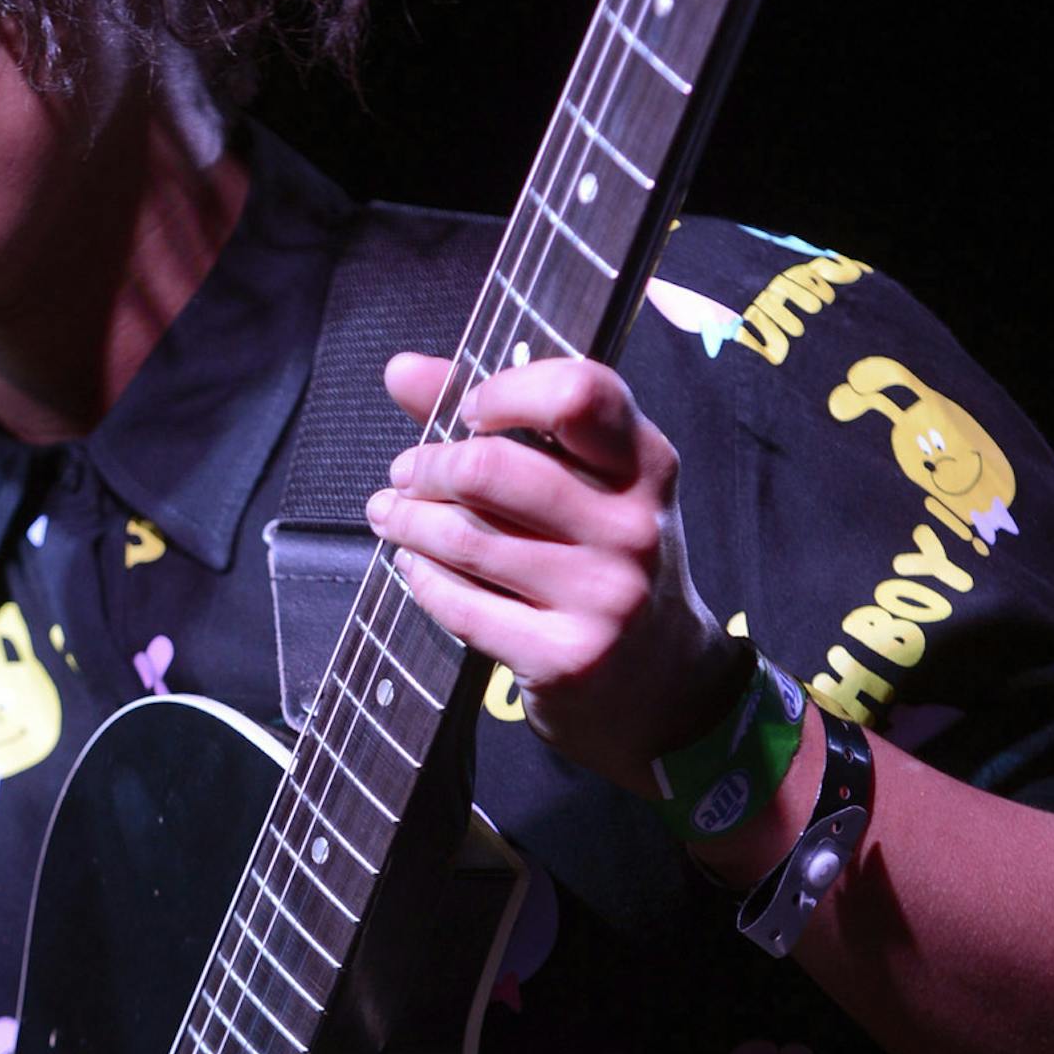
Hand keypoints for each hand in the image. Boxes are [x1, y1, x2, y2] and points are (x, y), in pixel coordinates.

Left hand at [365, 351, 743, 794]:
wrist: (662, 683)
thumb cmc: (604, 558)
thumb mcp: (586, 483)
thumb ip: (501, 417)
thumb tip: (401, 369)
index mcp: (645, 465)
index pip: (575, 394)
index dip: (504, 392)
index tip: (467, 412)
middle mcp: (633, 527)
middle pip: (492, 468)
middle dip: (428, 467)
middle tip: (403, 474)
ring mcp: (604, 597)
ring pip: (465, 537)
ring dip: (408, 521)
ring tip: (390, 515)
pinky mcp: (567, 658)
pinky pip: (461, 605)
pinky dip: (421, 578)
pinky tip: (413, 565)